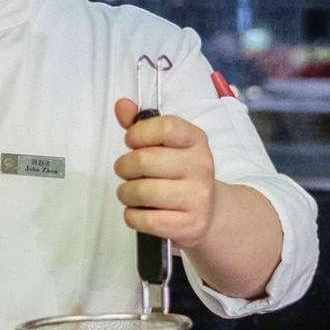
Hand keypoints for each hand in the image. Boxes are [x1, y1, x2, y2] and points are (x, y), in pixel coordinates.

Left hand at [112, 99, 218, 247]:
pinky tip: (139, 211)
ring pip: (141, 192)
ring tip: (131, 192)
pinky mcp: (189, 224)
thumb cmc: (178, 173)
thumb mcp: (164, 145)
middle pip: (145, 161)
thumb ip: (140, 125)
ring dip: (125, 193)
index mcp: (196, 140)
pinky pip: (144, 219)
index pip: (165, 127)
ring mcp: (197, 197)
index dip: (138, 134)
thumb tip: (121, 105)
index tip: (132, 142)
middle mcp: (201, 166)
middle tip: (126, 171)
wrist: (207, 212)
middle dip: (124, 167)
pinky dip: (132, 216)